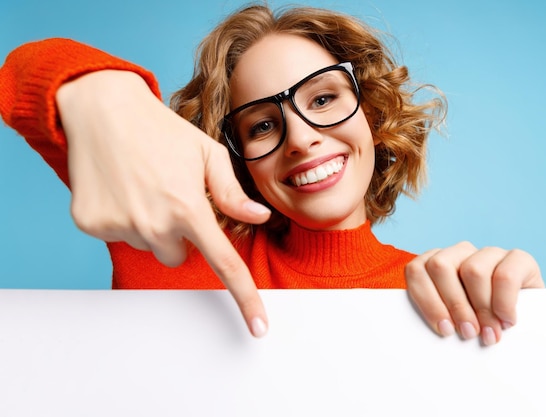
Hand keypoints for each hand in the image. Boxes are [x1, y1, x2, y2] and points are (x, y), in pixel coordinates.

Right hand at [56, 70, 271, 336]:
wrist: (102, 109)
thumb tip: (259, 217)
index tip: (258, 326)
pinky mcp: (91, 224)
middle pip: (178, 256)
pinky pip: (119, 236)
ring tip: (144, 186)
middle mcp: (153, 223)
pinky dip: (123, 219)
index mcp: (188, 207)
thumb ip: (233, 193)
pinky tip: (122, 188)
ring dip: (151, 226)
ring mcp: (118, 225)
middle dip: (180, 234)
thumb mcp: (207, 153)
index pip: (223, 263)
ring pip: (149, 246)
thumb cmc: (161, 130)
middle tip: (171, 197)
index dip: (245, 297)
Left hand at [405, 241, 543, 344]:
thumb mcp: (456, 320)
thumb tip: (437, 329)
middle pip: (440, 266)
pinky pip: (505, 275)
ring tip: (489, 333)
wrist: (529, 324)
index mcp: (437, 263)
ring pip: (472, 270)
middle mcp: (460, 253)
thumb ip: (441, 317)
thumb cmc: (482, 325)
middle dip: (454, 305)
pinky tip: (507, 320)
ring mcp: (488, 253)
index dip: (427, 300)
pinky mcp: (518, 258)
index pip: (417, 270)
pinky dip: (504, 302)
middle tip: (467, 333)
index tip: (443, 329)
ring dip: (481, 308)